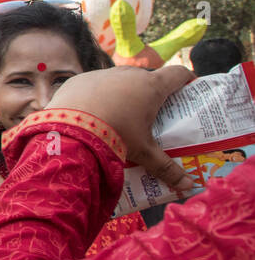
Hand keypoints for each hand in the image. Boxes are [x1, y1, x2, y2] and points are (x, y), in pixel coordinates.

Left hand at [47, 65, 196, 195]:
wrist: (68, 128)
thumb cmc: (115, 136)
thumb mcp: (143, 153)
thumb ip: (167, 168)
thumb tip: (188, 186)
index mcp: (151, 86)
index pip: (178, 73)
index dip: (187, 78)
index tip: (189, 87)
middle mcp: (128, 74)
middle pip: (147, 77)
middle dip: (153, 91)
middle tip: (155, 110)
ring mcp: (102, 74)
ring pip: (120, 80)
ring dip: (124, 92)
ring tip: (123, 113)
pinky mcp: (80, 79)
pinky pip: (94, 85)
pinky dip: (98, 95)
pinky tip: (95, 112)